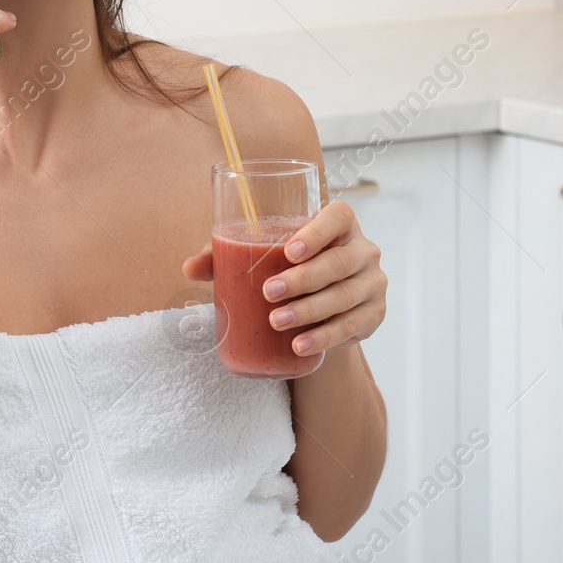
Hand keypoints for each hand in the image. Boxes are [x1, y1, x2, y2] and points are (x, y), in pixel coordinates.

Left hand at [181, 200, 386, 356]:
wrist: (323, 307)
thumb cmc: (287, 269)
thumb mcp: (261, 257)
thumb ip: (225, 255)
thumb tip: (189, 267)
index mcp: (340, 224)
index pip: (337, 217)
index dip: (316, 232)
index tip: (288, 250)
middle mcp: (363, 250)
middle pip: (338, 262)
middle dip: (303, 279)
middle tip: (269, 293)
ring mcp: (373, 283)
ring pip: (344, 296)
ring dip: (310, 311)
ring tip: (277, 322)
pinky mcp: (374, 315)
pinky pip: (352, 326)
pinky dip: (324, 336)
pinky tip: (300, 345)